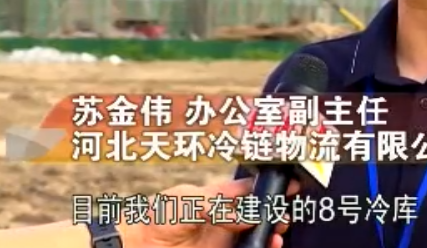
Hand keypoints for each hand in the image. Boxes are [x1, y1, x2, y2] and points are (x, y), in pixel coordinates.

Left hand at [123, 178, 298, 247]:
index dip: (268, 185)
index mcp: (216, 196)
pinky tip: (270, 246)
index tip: (289, 184)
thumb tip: (245, 213)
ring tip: (279, 232)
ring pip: (257, 234)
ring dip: (271, 232)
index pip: (248, 188)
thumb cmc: (158, 217)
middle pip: (258, 213)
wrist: (137, 247)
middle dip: (274, 212)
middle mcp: (224, 218)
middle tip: (284, 214)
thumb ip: (218, 204)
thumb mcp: (187, 200)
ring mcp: (223, 239)